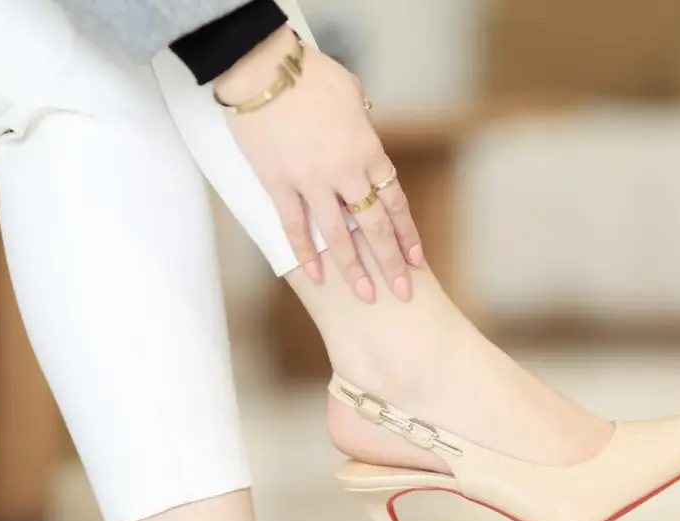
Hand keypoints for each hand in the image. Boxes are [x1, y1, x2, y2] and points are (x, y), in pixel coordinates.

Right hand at [213, 26, 423, 301]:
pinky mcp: (279, 184)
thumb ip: (362, 123)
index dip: (406, 233)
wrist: (263, 66)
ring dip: (355, 270)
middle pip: (374, 226)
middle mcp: (345, 172)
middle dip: (391, 262)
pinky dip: (305, 255)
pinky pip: (295, 227)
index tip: (416, 260)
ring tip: (367, 296)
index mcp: (367, 150)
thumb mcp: (351, 93)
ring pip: (338, 236)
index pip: (394, 201)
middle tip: (402, 292)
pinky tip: (318, 278)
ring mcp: (311, 182)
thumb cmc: (309, 73)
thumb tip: (365, 133)